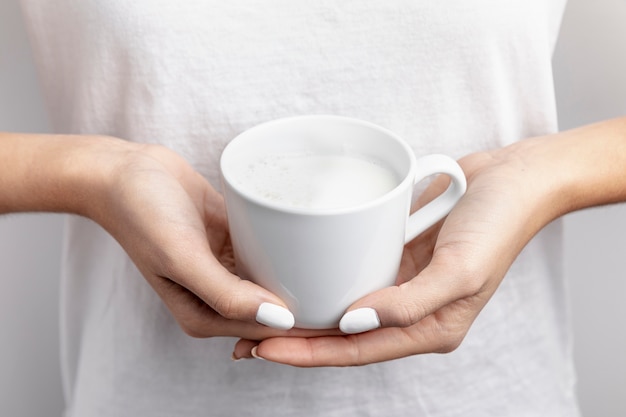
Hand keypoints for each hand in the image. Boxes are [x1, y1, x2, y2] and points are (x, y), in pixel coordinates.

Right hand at [78, 138, 337, 340]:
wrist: (125, 173)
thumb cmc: (142, 215)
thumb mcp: (181, 258)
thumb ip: (227, 295)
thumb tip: (280, 322)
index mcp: (207, 316)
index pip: (272, 331)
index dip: (312, 327)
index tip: (352, 314)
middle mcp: (221, 297)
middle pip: (279, 308)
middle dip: (316, 303)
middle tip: (360, 286)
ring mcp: (229, 269)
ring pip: (277, 280)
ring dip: (306, 277)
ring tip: (350, 265)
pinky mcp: (233, 242)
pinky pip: (269, 251)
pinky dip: (290, 250)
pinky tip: (319, 242)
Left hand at [232, 138, 564, 364]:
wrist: (514, 179)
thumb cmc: (497, 225)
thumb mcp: (461, 270)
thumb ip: (410, 304)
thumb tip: (354, 324)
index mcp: (430, 328)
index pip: (357, 351)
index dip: (309, 354)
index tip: (264, 349)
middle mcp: (410, 313)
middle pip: (342, 337)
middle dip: (296, 341)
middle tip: (245, 339)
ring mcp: (400, 285)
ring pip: (342, 308)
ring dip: (304, 313)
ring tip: (258, 313)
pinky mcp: (395, 256)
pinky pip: (352, 273)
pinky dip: (322, 278)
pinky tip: (295, 274)